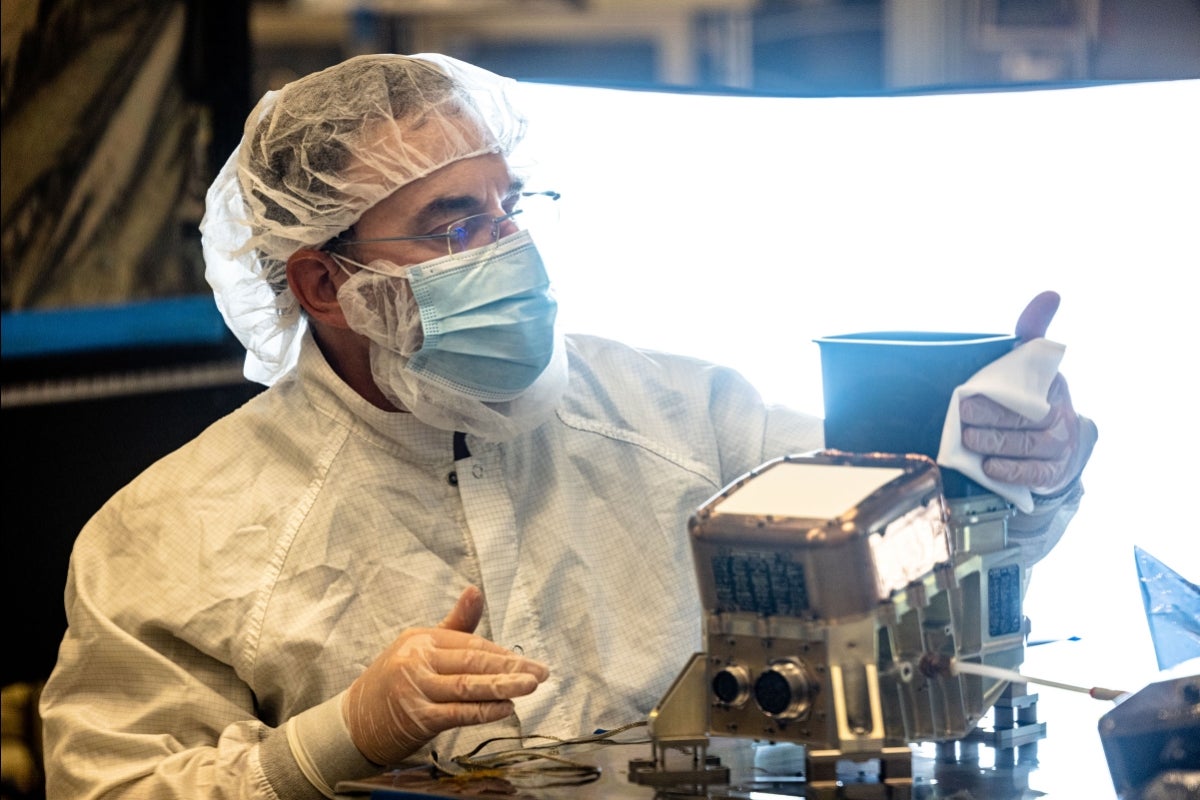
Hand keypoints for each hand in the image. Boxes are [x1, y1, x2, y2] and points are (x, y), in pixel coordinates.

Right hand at [343, 586, 549, 765]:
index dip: (502, 654)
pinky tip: (505, 708)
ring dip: (503, 686)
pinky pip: (457, 712)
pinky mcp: (417, 717)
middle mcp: (417, 660)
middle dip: (510, 667)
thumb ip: (455, 625)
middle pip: (472, 662)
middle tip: (540, 673)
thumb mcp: (420, 648)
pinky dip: (484, 710)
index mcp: (421, 639)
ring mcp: (416, 688)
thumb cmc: (395, 682)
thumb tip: (476, 590)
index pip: (471, 644)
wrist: (354, 722)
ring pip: (468, 686)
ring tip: (530, 686)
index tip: (529, 663)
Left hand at [959, 291, 1096, 494]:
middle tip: (962, 416)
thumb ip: (1032, 331)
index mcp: (1054, 386)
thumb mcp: (1032, 363)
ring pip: (1024, 447)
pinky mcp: (1052, 473)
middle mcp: (1061, 417)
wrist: (1059, 445)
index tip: (968, 393)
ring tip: (969, 440)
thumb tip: (1051, 294)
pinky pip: (1031, 475)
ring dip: (994, 444)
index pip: (1031, 385)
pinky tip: (989, 466)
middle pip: (1022, 420)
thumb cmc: (1033, 396)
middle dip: (989, 418)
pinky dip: (1009, 471)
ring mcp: (1059, 448)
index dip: (1000, 393)